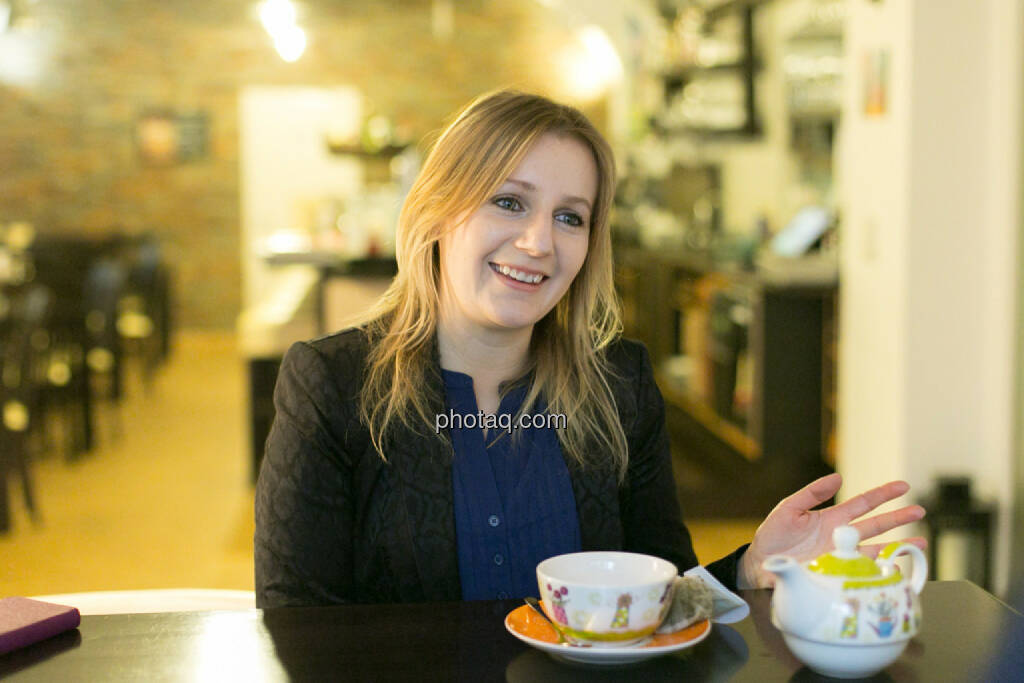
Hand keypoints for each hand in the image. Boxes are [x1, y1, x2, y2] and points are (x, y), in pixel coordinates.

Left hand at [737, 473, 926, 588]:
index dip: (883, 495)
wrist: (761, 565)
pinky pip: (864, 572)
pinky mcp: (838, 574)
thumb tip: (838, 477)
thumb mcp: (789, 508)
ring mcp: (842, 556)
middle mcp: (841, 536)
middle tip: (920, 511)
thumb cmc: (773, 536)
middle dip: (899, 518)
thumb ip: (812, 493)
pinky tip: (896, 569)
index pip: (863, 503)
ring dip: (899, 546)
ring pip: (877, 549)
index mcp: (832, 518)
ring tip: (921, 544)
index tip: (903, 486)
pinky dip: (881, 571)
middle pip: (876, 525)